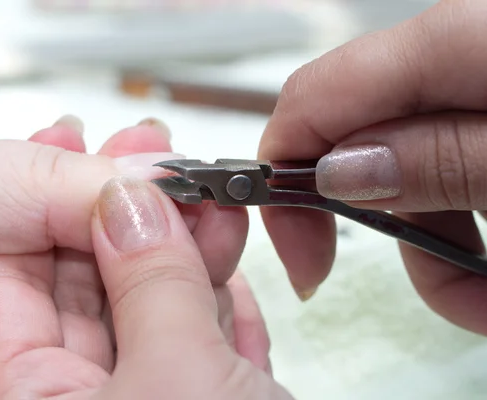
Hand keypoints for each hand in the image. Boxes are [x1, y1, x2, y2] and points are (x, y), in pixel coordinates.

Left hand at [0, 116, 256, 397]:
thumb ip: (35, 175)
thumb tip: (141, 178)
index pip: (84, 194)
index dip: (140, 188)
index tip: (188, 182)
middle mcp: (1, 269)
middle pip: (104, 255)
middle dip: (164, 233)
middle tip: (212, 217)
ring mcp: (5, 337)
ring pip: (103, 316)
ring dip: (158, 291)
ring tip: (210, 259)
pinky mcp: (3, 391)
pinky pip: (76, 375)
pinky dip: (127, 355)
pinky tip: (171, 326)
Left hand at [0, 172, 289, 398]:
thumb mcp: (175, 381)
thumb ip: (147, 281)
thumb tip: (133, 195)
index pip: (18, 290)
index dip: (61, 218)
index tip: (102, 168)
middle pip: (92, 296)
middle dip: (139, 230)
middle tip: (171, 175)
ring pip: (149, 317)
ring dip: (190, 264)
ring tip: (216, 207)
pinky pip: (191, 352)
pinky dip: (219, 316)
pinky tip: (235, 280)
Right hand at [258, 0, 486, 333]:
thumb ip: (439, 158)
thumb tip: (336, 171)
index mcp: (454, 41)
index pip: (313, 100)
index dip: (285, 177)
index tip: (302, 255)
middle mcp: (453, 56)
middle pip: (359, 142)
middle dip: (387, 225)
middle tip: (440, 285)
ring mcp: (472, 90)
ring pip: (410, 174)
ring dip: (440, 250)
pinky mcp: (485, 122)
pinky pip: (454, 177)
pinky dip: (469, 237)